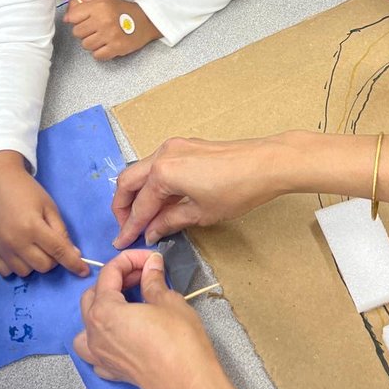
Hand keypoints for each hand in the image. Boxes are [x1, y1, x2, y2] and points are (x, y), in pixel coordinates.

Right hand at [0, 153, 89, 277]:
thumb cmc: (28, 191)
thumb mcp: (50, 207)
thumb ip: (61, 232)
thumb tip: (73, 255)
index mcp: (32, 227)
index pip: (58, 252)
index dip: (74, 263)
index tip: (83, 271)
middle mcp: (15, 241)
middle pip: (43, 266)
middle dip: (52, 259)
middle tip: (49, 244)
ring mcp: (0, 247)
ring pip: (25, 272)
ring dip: (33, 263)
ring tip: (31, 246)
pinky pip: (6, 272)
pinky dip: (15, 266)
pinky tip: (17, 252)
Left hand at [64, 0, 160, 60]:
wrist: (146, 21)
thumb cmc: (122, 10)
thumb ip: (82, 3)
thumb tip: (66, 17)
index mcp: (100, 6)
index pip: (73, 16)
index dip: (76, 19)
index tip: (84, 20)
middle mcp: (104, 20)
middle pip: (77, 33)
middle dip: (84, 32)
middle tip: (96, 29)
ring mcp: (110, 35)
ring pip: (86, 45)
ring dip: (92, 43)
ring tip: (103, 37)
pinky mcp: (116, 48)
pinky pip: (97, 56)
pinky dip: (101, 52)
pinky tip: (108, 45)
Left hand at [73, 249, 232, 388]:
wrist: (188, 385)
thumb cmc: (179, 340)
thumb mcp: (168, 301)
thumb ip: (153, 280)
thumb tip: (151, 264)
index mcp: (104, 311)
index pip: (109, 274)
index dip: (130, 260)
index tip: (151, 258)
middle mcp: (94, 333)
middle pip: (94, 295)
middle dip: (116, 280)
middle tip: (144, 275)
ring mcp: (100, 356)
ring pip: (87, 324)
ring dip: (102, 307)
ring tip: (126, 302)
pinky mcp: (111, 372)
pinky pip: (96, 350)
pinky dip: (103, 337)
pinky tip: (122, 334)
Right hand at [112, 135, 288, 248]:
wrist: (267, 164)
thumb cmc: (238, 189)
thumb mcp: (201, 213)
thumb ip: (170, 221)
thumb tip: (152, 230)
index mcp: (163, 173)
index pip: (139, 206)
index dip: (130, 228)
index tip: (122, 242)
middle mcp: (163, 155)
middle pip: (128, 181)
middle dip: (123, 206)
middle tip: (125, 227)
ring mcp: (174, 147)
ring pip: (142, 170)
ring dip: (138, 193)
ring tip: (143, 218)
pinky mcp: (186, 146)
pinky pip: (159, 165)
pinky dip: (154, 183)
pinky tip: (162, 202)